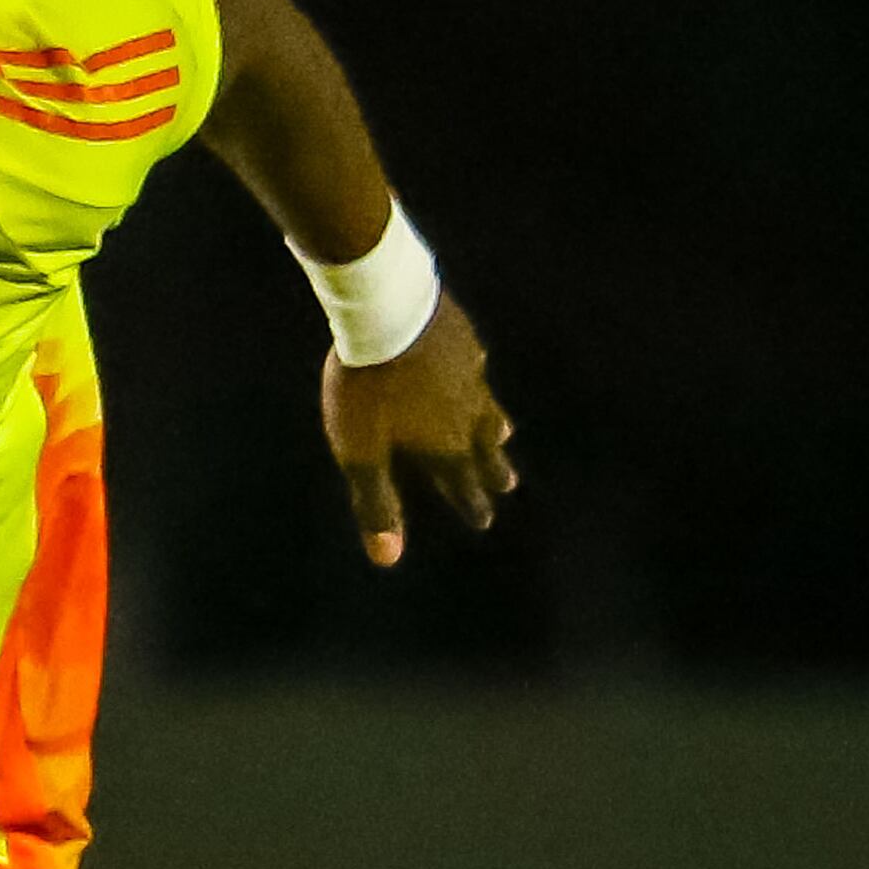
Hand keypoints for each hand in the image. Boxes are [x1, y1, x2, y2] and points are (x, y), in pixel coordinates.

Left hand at [321, 286, 514, 566]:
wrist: (385, 310)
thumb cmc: (366, 387)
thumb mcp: (360, 452)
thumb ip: (376, 503)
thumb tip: (387, 558)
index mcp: (442, 444)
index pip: (462, 484)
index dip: (471, 504)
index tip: (483, 520)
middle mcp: (465, 412)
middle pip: (482, 447)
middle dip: (492, 468)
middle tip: (507, 485)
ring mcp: (468, 373)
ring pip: (486, 406)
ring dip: (494, 425)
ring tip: (504, 433)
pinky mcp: (462, 339)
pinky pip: (475, 365)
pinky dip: (477, 378)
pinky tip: (476, 370)